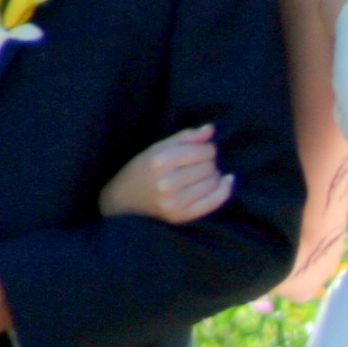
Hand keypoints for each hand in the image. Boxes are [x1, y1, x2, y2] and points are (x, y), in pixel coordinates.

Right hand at [100, 125, 233, 223]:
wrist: (121, 203)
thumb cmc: (139, 172)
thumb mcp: (155, 149)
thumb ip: (184, 138)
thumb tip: (211, 129)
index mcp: (159, 161)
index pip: (201, 151)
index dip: (207, 148)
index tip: (202, 150)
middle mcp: (167, 183)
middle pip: (209, 166)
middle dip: (209, 162)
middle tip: (199, 164)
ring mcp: (174, 203)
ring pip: (213, 182)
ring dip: (214, 175)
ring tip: (202, 174)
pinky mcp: (181, 217)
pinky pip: (214, 202)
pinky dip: (224, 189)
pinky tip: (227, 181)